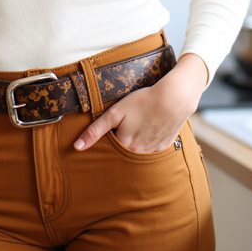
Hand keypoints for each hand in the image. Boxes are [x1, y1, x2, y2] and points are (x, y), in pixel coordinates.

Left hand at [73, 53, 207, 153]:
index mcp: (125, 146)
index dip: (111, 132)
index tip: (116, 122)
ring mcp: (154, 150)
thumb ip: (95, 131)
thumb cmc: (143, 101)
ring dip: (138, 138)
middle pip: (125, 148)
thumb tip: (77, 147)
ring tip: (141, 121)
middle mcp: (139, 153)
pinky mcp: (165, 144)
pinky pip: (153, 145)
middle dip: (124, 137)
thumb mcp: (115, 113)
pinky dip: (150, 137)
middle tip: (130, 119)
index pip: (111, 145)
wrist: (174, 97)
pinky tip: (152, 125)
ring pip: (140, 148)